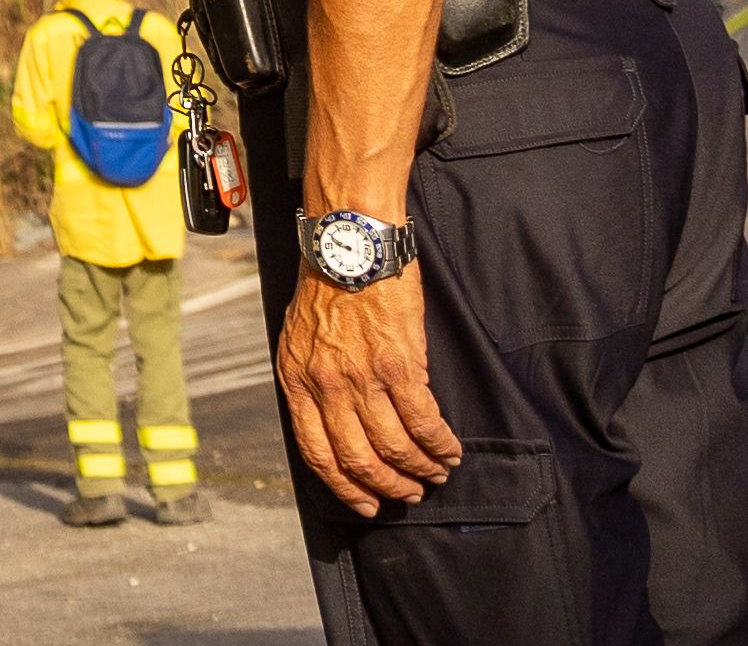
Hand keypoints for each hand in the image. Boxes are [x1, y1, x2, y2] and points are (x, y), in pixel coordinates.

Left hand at [277, 265, 460, 516]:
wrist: (350, 241)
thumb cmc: (328, 282)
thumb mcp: (299, 335)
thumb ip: (311, 377)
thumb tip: (329, 418)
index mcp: (297, 379)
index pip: (316, 452)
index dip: (345, 487)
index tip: (367, 505)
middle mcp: (326, 385)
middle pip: (358, 459)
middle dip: (388, 487)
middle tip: (410, 494)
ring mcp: (362, 377)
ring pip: (394, 447)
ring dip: (420, 469)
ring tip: (437, 474)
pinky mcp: (399, 363)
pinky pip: (423, 421)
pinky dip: (439, 444)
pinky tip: (450, 450)